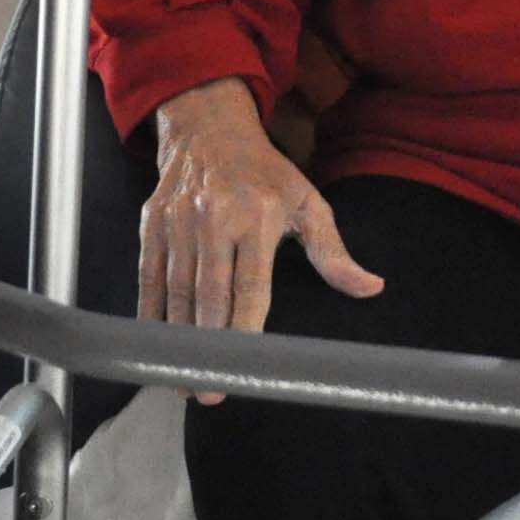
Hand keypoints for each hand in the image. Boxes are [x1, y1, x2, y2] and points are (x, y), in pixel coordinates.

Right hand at [140, 77, 383, 403]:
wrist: (208, 127)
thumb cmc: (265, 173)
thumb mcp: (307, 202)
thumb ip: (334, 251)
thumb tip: (371, 287)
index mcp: (258, 215)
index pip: (250, 286)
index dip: (244, 329)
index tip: (243, 366)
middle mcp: (215, 217)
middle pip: (208, 295)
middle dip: (208, 347)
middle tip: (208, 391)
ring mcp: (179, 219)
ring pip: (175, 290)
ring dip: (177, 339)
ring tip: (182, 378)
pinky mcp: (152, 222)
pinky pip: (149, 275)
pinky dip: (150, 311)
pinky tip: (156, 344)